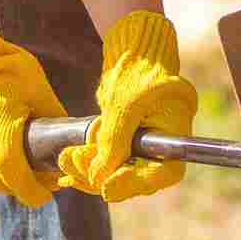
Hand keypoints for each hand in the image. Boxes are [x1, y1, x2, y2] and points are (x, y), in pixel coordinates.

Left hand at [57, 10, 196, 202]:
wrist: (134, 52)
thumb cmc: (138, 72)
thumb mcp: (125, 104)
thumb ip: (114, 142)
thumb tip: (98, 177)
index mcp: (174, 136)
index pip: (163, 173)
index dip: (136, 184)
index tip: (108, 187)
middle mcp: (161, 147)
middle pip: (136, 179)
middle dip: (102, 176)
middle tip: (75, 164)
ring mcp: (142, 147)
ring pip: (117, 174)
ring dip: (89, 170)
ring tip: (66, 158)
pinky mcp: (125, 144)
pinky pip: (107, 163)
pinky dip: (88, 163)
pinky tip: (69, 162)